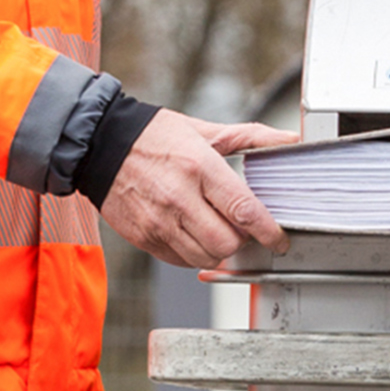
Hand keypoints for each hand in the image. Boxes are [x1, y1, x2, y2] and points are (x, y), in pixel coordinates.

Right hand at [97, 110, 297, 267]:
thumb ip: (250, 137)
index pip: (243, 209)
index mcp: (198, 167)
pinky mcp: (144, 237)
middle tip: (238, 228)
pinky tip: (190, 232)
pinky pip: (180, 261)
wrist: (100, 145)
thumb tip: (289, 141)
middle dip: (240, 241)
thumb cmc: (153, 136)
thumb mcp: (203, 130)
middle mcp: (178, 197)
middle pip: (226, 243)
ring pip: (204, 258)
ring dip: (217, 250)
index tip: (279, 239)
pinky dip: (192, 254)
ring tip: (213, 229)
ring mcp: (159, 221)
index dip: (268, 231)